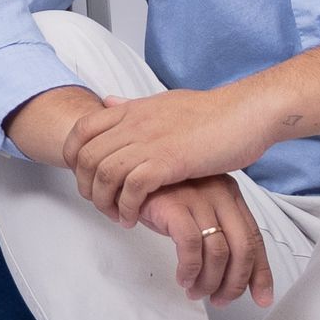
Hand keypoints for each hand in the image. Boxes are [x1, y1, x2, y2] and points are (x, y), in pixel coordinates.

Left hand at [61, 88, 271, 228]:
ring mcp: (150, 140)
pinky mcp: (169, 161)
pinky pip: (132, 187)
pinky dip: (127, 207)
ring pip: (104, 173)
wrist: (245, 113)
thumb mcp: (163, 102)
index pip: (82, 128)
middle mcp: (134, 122)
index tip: (84, 178)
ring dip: (104, 202)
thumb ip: (134, 106)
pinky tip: (134, 219)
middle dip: (85, 187)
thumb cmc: (211, 113)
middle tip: (100, 204)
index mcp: (132, 108)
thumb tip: (108, 101)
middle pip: (86, 156)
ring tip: (117, 216)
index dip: (73, 156)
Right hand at [134, 176, 274, 308]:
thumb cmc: (164, 200)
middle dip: (234, 283)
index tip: (261, 298)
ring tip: (195, 291)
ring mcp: (197, 197)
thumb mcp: (199, 214)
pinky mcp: (174, 204)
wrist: (129, 182)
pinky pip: (191, 246)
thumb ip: (221, 236)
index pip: (255, 238)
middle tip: (220, 301)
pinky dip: (190, 269)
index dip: (261, 273)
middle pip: (242, 248)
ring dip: (209, 281)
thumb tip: (240, 277)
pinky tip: (183, 278)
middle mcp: (219, 192)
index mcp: (230, 194)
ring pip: (218, 252)